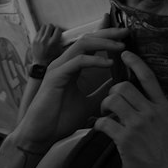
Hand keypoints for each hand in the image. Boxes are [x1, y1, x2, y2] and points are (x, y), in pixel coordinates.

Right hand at [11, 29, 128, 154]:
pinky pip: (78, 61)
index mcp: (72, 67)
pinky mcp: (55, 76)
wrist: (41, 136)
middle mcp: (64, 63)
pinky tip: (109, 63)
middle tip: (125, 32)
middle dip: (108, 33)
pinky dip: (94, 60)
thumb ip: (101, 91)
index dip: (107, 37)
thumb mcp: (89, 103)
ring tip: (120, 46)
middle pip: (87, 38)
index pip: (90, 44)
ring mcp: (58, 67)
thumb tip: (117, 83)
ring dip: (103, 43)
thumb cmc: (60, 120)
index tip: (125, 35)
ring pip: (82, 44)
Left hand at [30, 23, 64, 66]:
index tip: (59, 32)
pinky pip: (38, 32)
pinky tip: (43, 37)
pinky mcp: (34, 41)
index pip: (57, 29)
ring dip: (46, 29)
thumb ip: (64, 42)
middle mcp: (45, 40)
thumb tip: (70, 36)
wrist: (41, 64)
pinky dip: (41, 33)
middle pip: (50, 26)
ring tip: (48, 34)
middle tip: (53, 32)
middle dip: (52, 28)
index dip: (59, 30)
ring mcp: (38, 40)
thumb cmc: (51, 58)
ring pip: (43, 27)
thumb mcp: (60, 50)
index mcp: (53, 42)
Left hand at [94, 50, 167, 167]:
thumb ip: (153, 109)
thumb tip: (136, 96)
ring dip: (104, 106)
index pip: (148, 77)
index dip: (135, 63)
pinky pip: (104, 122)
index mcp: (163, 107)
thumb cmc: (162, 152)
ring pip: (112, 100)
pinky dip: (99, 124)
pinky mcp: (125, 140)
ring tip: (105, 114)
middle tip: (110, 102)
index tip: (125, 54)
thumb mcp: (165, 125)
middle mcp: (152, 112)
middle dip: (112, 91)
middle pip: (125, 87)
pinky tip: (102, 129)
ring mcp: (139, 126)